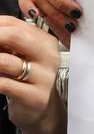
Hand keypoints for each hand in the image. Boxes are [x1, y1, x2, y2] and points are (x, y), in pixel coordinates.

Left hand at [0, 16, 64, 133]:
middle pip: (15, 35)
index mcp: (46, 41)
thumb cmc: (25, 79)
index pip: (14, 23)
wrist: (39, 109)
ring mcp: (44, 77)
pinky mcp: (34, 96)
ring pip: (5, 61)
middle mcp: (49, 56)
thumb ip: (7, 40)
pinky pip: (3, 84)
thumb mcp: (19, 56)